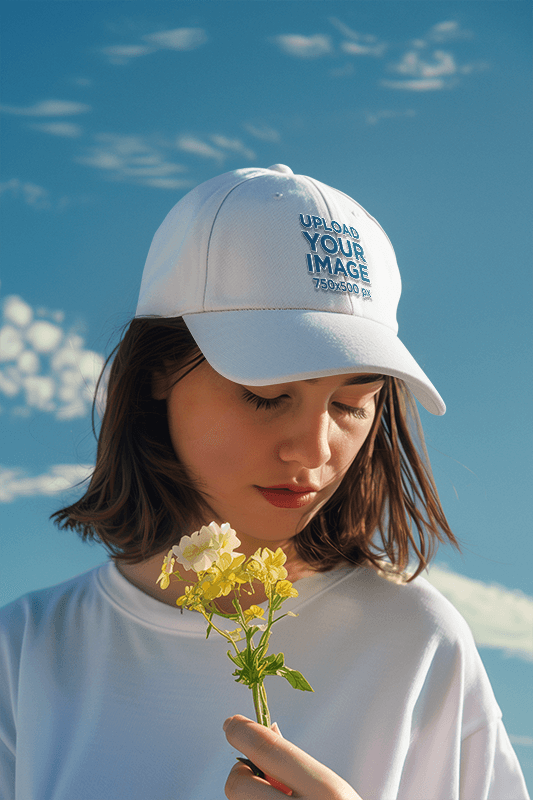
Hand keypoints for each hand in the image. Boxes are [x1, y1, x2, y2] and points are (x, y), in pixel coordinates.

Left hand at [223, 715, 362, 798]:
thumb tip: (265, 731)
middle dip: (240, 774)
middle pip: (238, 785)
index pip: (269, 751)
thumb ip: (297, 763)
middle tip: (255, 775)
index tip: (232, 724)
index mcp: (325, 792)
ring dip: (249, 799)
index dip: (244, 732)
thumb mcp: (331, 788)